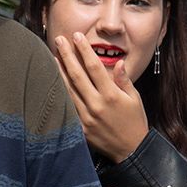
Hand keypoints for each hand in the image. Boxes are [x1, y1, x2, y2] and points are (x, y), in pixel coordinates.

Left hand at [54, 32, 149, 162]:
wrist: (131, 150)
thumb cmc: (135, 122)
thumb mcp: (135, 99)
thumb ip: (124, 80)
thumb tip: (118, 62)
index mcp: (111, 95)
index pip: (94, 66)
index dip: (84, 50)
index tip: (77, 36)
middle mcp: (97, 105)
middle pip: (77, 75)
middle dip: (67, 55)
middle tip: (59, 39)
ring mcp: (86, 117)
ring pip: (68, 89)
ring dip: (59, 71)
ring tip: (52, 55)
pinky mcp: (80, 127)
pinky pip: (67, 107)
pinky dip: (61, 93)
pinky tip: (53, 82)